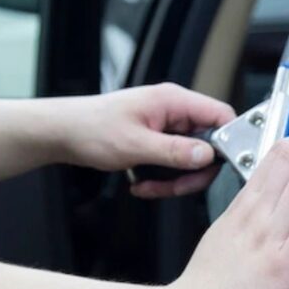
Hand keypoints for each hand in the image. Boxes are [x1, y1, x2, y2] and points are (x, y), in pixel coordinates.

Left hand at [59, 83, 235, 197]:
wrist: (62, 133)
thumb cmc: (91, 128)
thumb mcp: (135, 145)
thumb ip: (175, 151)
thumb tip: (208, 155)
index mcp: (174, 101)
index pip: (220, 115)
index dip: (227, 141)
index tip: (217, 166)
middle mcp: (173, 111)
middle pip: (207, 145)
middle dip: (192, 172)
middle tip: (174, 186)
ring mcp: (165, 126)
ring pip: (189, 158)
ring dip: (173, 179)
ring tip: (149, 186)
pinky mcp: (156, 140)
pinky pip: (172, 163)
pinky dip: (161, 179)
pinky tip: (142, 184)